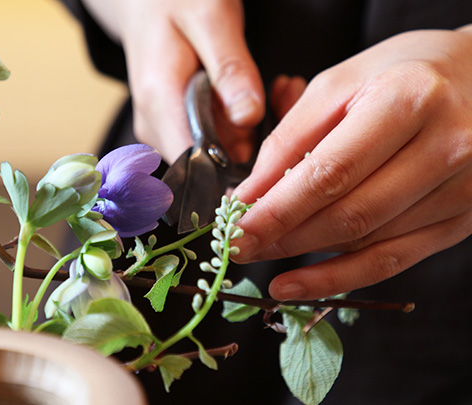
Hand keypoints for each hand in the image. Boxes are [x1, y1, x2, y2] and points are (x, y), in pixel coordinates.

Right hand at [81, 0, 264, 163]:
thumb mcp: (212, 18)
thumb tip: (248, 117)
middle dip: (249, 141)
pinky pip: (210, 142)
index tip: (267, 137)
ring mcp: (160, 129)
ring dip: (245, 132)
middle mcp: (153, 125)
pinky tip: (239, 98)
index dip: (235, 163)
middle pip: (211, 163)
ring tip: (254, 91)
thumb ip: (231, 68)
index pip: (195, 164)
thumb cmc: (175, 0)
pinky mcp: (170, 127)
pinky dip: (234, 126)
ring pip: (215, 155)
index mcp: (159, 101)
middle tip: (270, 97)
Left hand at [233, 27, 471, 300]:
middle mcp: (444, 149)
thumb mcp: (339, 85)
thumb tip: (248, 196)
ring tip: (260, 256)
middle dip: (283, 237)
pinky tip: (299, 284)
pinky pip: (393, 261)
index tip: (234, 230)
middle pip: (349, 215)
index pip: (329, 173)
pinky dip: (340, 278)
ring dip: (305, 255)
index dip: (276, 210)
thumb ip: (291, 140)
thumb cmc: (403, 73)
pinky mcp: (462, 220)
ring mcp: (461, 190)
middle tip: (237, 246)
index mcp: (407, 101)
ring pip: (367, 241)